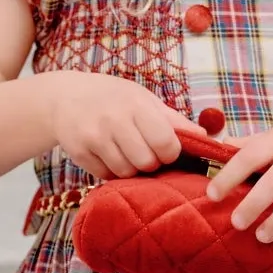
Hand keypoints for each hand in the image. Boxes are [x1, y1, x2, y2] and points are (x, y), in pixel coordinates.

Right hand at [44, 71, 205, 178]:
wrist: (65, 97)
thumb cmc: (114, 98)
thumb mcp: (144, 99)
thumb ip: (174, 120)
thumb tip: (207, 139)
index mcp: (135, 105)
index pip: (166, 143)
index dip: (170, 153)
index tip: (165, 150)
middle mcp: (113, 120)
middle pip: (147, 163)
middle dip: (151, 163)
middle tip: (144, 152)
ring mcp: (94, 137)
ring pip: (126, 172)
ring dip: (131, 169)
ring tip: (126, 152)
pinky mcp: (79, 152)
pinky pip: (106, 175)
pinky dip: (111, 171)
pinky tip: (108, 154)